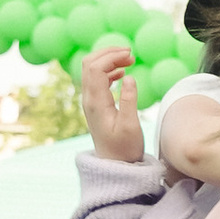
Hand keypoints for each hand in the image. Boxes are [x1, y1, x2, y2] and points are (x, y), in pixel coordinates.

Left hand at [78, 43, 145, 163]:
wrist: (115, 165)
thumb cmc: (125, 148)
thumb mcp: (131, 126)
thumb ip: (129, 100)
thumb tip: (129, 77)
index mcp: (96, 102)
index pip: (95, 68)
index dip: (111, 56)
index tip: (131, 56)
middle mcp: (88, 99)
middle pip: (89, 63)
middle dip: (108, 53)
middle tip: (130, 54)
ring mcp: (90, 101)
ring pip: (91, 69)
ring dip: (108, 60)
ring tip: (130, 61)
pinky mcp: (95, 104)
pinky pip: (96, 79)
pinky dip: (108, 70)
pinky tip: (122, 73)